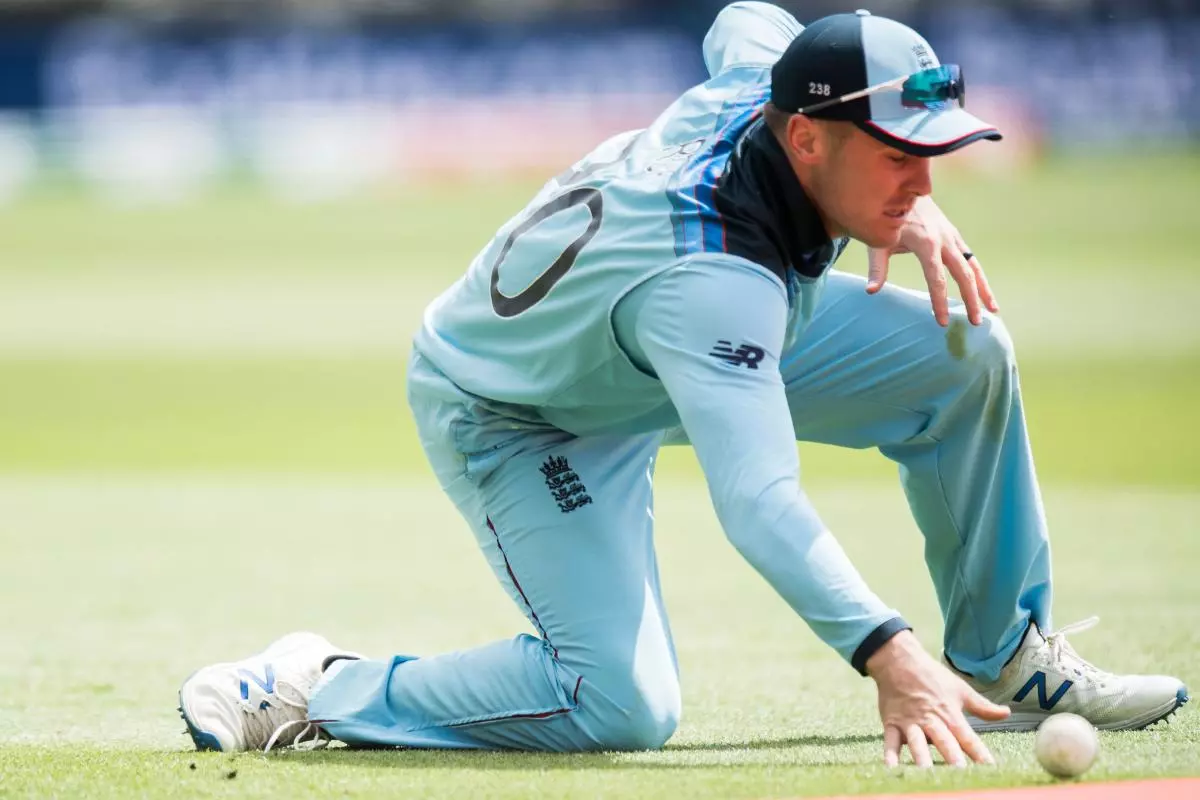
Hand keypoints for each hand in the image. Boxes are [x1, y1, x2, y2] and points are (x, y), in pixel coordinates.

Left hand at [866, 196, 998, 326]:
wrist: (903, 188)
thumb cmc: (887, 218)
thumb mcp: (878, 241)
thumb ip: (877, 267)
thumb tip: (871, 291)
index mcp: (925, 243)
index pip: (936, 278)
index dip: (939, 301)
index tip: (942, 322)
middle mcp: (944, 240)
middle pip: (963, 274)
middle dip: (970, 299)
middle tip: (975, 323)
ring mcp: (952, 237)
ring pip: (974, 267)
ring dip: (984, 289)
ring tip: (993, 312)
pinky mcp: (955, 237)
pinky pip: (972, 260)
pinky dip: (980, 277)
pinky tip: (985, 294)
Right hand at [867, 631, 1010, 767]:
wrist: (898, 660)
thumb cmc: (932, 676)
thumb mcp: (960, 689)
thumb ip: (983, 707)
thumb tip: (1007, 713)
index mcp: (950, 714)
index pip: (968, 738)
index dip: (979, 753)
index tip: (990, 768)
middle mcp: (931, 721)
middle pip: (944, 741)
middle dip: (952, 757)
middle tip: (960, 772)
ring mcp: (910, 723)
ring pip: (917, 743)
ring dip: (922, 757)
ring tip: (926, 772)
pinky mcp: (892, 723)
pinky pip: (890, 741)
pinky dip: (890, 754)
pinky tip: (891, 767)